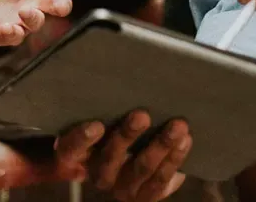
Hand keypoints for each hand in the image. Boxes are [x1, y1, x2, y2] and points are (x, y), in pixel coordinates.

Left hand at [0, 0, 97, 45]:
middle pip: (57, 3)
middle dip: (62, 5)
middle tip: (59, 4)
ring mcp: (19, 18)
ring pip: (37, 21)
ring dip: (34, 18)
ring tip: (24, 12)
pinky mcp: (2, 33)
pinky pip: (13, 37)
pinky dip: (12, 33)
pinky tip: (7, 27)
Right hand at [54, 112, 191, 200]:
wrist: (130, 162)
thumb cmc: (113, 126)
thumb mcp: (103, 116)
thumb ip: (105, 103)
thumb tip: (122, 65)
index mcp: (78, 154)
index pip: (70, 149)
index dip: (81, 139)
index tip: (97, 124)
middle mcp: (98, 174)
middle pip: (110, 157)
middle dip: (128, 136)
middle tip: (142, 115)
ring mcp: (122, 188)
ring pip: (141, 169)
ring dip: (161, 145)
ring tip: (177, 126)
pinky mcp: (144, 196)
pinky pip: (160, 181)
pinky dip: (174, 159)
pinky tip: (185, 140)